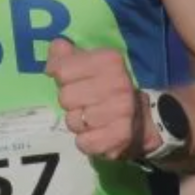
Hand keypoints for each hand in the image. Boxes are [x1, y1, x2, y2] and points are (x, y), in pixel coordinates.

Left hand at [45, 39, 155, 160]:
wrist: (140, 117)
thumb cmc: (105, 86)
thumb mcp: (88, 63)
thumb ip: (66, 55)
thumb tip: (55, 51)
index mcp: (109, 60)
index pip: (61, 71)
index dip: (61, 78)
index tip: (72, 81)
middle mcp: (118, 83)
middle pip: (65, 98)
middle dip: (70, 103)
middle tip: (84, 102)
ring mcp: (121, 110)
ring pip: (73, 122)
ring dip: (78, 123)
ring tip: (91, 118)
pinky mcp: (120, 136)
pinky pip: (83, 143)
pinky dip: (85, 141)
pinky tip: (96, 133)